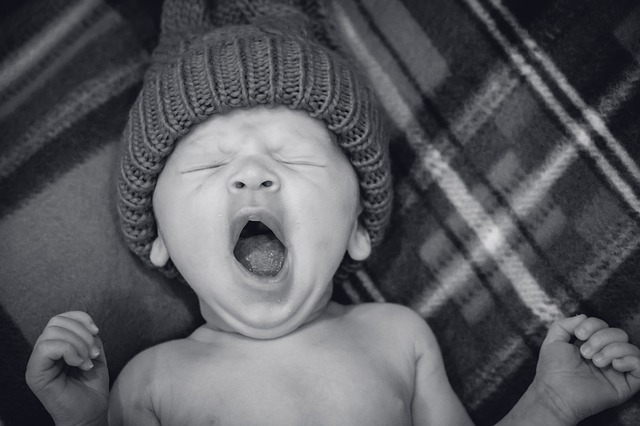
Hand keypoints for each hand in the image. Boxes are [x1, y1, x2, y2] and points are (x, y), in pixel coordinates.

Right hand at [26, 311, 108, 425]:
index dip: (81, 318)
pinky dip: (69, 351)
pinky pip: (47, 347)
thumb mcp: (94, 352)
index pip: (60, 318)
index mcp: (56, 345)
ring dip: (78, 343)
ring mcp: (37, 363)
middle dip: (82, 333)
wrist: (90, 413)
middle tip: (93, 353)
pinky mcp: (35, 374)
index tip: (96, 332)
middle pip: (56, 322)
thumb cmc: (91, 386)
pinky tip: (79, 364)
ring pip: (52, 332)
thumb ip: (87, 336)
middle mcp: (43, 352)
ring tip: (87, 360)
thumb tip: (85, 326)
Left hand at [533, 315, 639, 424]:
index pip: (603, 325)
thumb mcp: (553, 340)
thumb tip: (584, 316)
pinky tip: (614, 365)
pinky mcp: (626, 384)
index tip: (579, 335)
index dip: (593, 325)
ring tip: (596, 362)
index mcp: (590, 345)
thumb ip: (565, 324)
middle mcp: (605, 355)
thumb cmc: (552, 370)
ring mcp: (616, 370)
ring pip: (630, 347)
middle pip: (618, 333)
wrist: (556, 394)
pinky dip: (629, 360)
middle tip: (585, 353)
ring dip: (612, 349)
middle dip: (601, 338)